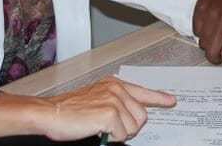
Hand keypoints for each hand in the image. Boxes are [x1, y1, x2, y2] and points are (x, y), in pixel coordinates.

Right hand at [40, 76, 175, 142]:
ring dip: (119, 133)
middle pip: (141, 115)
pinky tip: (97, 130)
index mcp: (114, 84)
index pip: (143, 91)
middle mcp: (117, 89)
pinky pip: (122, 134)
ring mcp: (115, 100)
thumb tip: (130, 115)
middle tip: (110, 128)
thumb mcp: (96, 98)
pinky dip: (111, 137)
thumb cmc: (69, 109)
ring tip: (100, 127)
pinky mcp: (110, 114)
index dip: (159, 98)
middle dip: (129, 127)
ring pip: (133, 127)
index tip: (171, 101)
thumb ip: (116, 101)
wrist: (50, 112)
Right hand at [193, 0, 221, 84]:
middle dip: (216, 56)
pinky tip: (211, 23)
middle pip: (211, 54)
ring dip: (210, 43)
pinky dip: (203, 31)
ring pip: (202, 43)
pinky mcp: (198, 12)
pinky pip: (196, 31)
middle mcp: (221, 24)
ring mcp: (207, 18)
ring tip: (218, 34)